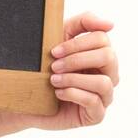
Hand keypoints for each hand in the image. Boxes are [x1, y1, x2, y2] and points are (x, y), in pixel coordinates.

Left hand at [4, 11, 118, 132]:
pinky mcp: (96, 114)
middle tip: (53, 66)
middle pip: (108, 57)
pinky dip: (73, 94)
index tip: (54, 51)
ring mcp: (104, 95)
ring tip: (54, 80)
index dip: (76, 43)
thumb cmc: (45, 65)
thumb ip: (83, 23)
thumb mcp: (59, 37)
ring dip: (74, 78)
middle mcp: (108, 74)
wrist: (27, 96)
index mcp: (100, 54)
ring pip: (104, 82)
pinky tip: (58, 93)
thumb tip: (110, 24)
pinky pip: (94, 102)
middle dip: (76, 59)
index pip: (102, 39)